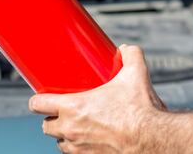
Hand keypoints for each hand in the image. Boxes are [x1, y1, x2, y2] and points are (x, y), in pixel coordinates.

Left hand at [29, 44, 166, 153]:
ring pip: (59, 143)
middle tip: (61, 111)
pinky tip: (85, 141)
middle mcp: (71, 130)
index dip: (36, 101)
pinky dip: (76, 148)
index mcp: (73, 107)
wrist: (155, 139)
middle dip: (51, 119)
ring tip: (73, 126)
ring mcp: (80, 148)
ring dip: (62, 135)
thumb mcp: (135, 74)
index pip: (38, 105)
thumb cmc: (140, 108)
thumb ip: (130, 56)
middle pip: (46, 126)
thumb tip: (125, 48)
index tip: (40, 97)